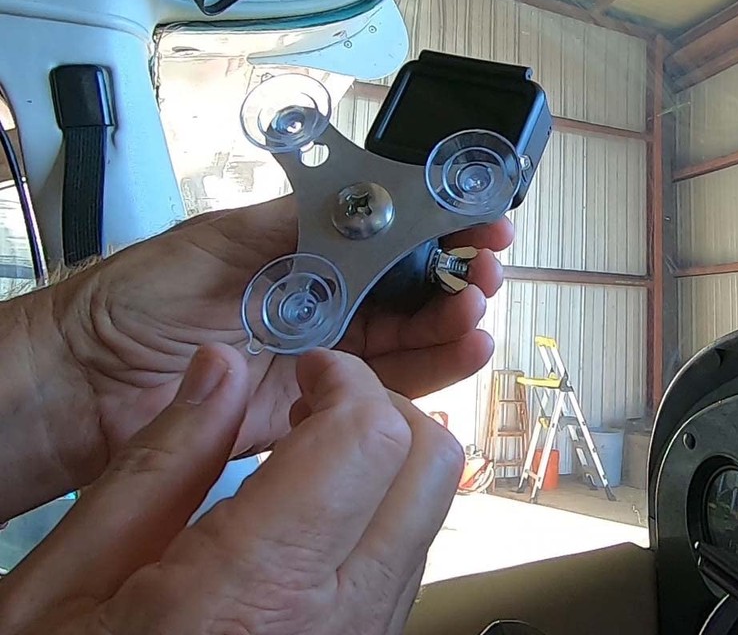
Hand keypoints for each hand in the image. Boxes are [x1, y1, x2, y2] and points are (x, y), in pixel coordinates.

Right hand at [0, 345, 463, 634]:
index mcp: (259, 590)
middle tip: (321, 398)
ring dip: (386, 455)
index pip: (367, 440)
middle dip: (383, 406)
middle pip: (429, 466)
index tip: (309, 368)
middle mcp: (337, 622)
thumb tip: (222, 368)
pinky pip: (408, 558)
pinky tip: (318, 508)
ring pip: (429, 510)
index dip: (346, 379)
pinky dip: (382, 507)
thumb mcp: (69, 581)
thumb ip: (159, 461)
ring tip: (313, 448)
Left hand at [52, 194, 511, 484]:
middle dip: (454, 271)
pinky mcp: (317, 405)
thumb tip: (373, 195)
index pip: (386, 235)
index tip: (476, 214)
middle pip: (407, 287)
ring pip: (406, 336)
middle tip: (487, 263)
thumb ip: (300, 224)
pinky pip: (383, 388)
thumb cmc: (142, 298)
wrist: (87, 384)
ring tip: (479, 304)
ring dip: (450, 320)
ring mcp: (323, 353)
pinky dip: (429, 371)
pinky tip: (463, 349)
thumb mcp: (224, 241)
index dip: (434, 224)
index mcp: (303, 252)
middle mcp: (321, 299)